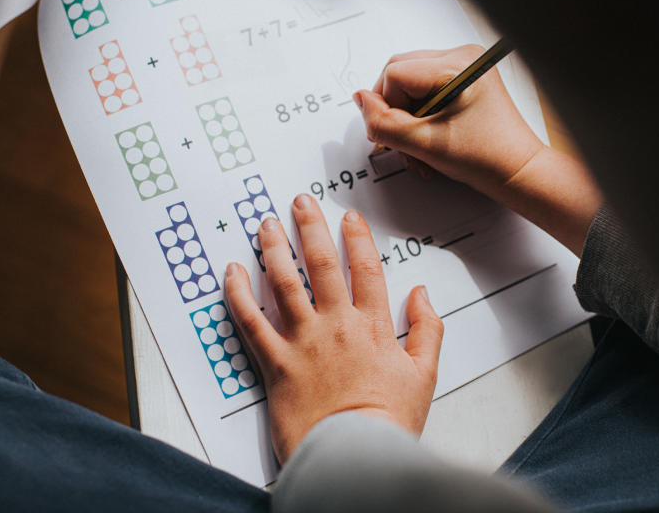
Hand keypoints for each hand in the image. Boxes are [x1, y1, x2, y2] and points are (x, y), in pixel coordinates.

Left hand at [224, 195, 443, 463]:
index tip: (349, 217)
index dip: (357, 238)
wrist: (354, 456)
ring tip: (266, 224)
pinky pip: (251, 321)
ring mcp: (303, 341)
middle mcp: (336, 325)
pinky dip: (238, 294)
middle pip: (321, 265)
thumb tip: (422, 294)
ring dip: (273, 249)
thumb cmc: (388, 421)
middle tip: (301, 202)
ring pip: (284, 283)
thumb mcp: (425, 376)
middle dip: (311, 228)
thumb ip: (427, 330)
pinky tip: (232, 271)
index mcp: (373, 327)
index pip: (365, 269)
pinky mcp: (275, 363)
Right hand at [355, 44, 545, 200]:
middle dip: (395, 113)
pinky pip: (424, 90)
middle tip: (404, 142)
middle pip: (399, 74)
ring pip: (408, 84)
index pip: (395, 75)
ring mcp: (463, 67)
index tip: (400, 136)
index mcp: (458, 66)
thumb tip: (360, 101)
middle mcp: (461, 58)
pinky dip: (419, 116)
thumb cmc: (487, 159)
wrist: (517, 172)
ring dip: (405, 119)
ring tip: (419, 148)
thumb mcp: (424, 145)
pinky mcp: (462, 80)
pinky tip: (428, 138)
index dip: (388, 108)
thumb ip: (384, 123)